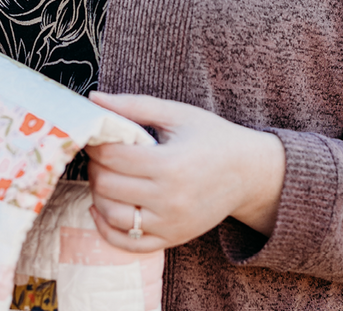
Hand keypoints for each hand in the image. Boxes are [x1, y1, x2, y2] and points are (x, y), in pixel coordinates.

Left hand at [85, 91, 284, 252]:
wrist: (249, 172)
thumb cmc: (212, 137)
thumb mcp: (177, 113)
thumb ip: (135, 105)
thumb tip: (94, 99)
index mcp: (170, 164)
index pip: (112, 157)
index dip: (96, 143)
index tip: (95, 134)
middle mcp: (169, 199)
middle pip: (108, 186)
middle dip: (94, 166)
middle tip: (99, 153)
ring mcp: (170, 223)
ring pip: (112, 216)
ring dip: (98, 194)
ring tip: (104, 175)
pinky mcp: (172, 239)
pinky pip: (128, 244)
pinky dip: (106, 228)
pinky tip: (102, 208)